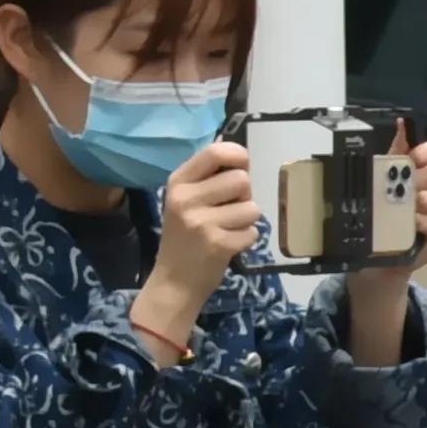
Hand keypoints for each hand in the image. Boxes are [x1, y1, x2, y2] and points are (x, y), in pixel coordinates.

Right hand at [143, 134, 265, 339]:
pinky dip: (247, 239)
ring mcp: (201, 222)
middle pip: (241, 180)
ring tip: (227, 229)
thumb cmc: (184, 238)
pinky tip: (228, 245)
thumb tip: (229, 145)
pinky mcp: (218, 244)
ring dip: (247, 220)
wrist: (173, 283)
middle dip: (244, 195)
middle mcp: (186, 199)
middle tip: (228, 210)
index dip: (238, 156)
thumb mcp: (185, 200)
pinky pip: (253, 231)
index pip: (215, 152)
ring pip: (252, 207)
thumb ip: (207, 175)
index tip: (242, 167)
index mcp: (178, 182)